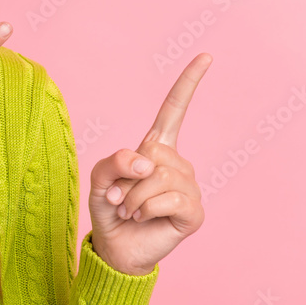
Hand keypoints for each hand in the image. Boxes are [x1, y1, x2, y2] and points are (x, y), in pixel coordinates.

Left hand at [88, 53, 211, 275]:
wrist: (115, 248)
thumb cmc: (109, 209)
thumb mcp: (99, 178)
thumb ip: (115, 161)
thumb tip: (147, 163)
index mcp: (156, 147)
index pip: (174, 110)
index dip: (189, 83)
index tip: (206, 56)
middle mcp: (177, 163)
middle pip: (153, 154)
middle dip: (127, 179)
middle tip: (120, 197)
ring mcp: (189, 187)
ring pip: (158, 178)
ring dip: (132, 198)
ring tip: (130, 210)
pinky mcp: (194, 212)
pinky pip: (168, 199)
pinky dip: (145, 209)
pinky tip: (144, 218)